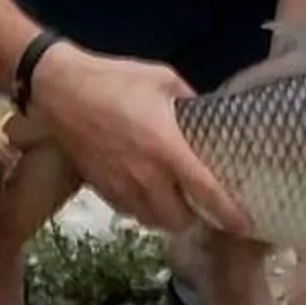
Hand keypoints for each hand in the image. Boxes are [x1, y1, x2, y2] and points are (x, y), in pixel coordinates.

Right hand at [32, 45, 251, 237]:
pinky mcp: (101, 187)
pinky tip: (144, 191)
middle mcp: (147, 176)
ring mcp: (121, 185)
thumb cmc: (115, 80)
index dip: (229, 215)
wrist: (60, 89)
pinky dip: (142, 208)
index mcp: (168, 149)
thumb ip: (190, 100)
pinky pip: (129, 211)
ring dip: (167, 216)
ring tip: (172, 199)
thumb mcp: (162, 78)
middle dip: (194, 217)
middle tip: (200, 202)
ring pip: (152, 221)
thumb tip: (206, 112)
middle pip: (179, 220)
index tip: (245, 226)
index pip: (207, 193)